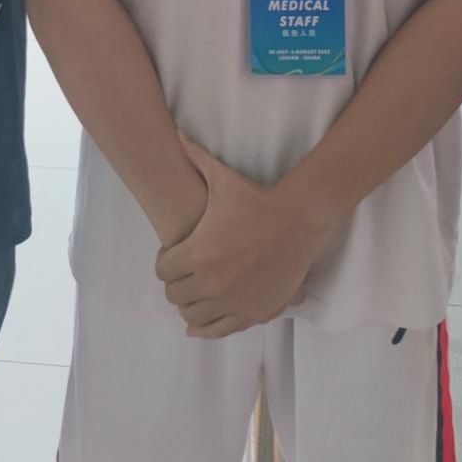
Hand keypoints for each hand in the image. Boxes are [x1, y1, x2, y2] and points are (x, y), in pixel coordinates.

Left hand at [154, 138, 333, 338]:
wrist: (298, 219)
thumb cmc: (257, 198)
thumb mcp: (223, 178)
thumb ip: (195, 157)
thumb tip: (176, 131)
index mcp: (197, 253)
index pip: (163, 271)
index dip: (165, 262)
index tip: (173, 255)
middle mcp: (211, 282)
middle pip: (175, 295)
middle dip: (176, 284)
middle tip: (184, 273)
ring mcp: (232, 301)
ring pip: (194, 316)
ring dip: (190, 306)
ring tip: (195, 292)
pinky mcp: (252, 313)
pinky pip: (219, 330)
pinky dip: (206, 328)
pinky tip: (198, 324)